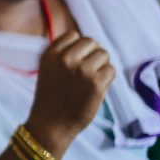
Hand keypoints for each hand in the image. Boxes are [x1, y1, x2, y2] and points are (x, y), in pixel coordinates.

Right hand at [25, 31, 114, 157]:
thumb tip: (89, 44)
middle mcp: (65, 59)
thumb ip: (63, 54)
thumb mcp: (48, 70)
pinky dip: (107, 79)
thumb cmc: (52, 97)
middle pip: (91, 42)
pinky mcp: (96, 83)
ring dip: (101, 66)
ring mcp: (81, 70)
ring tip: (91, 80)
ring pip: (103, 54)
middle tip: (88, 71)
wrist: (51, 124)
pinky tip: (95, 89)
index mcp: (50, 54)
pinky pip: (111, 70)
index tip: (76, 61)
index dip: (79, 47)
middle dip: (92, 54)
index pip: (73, 35)